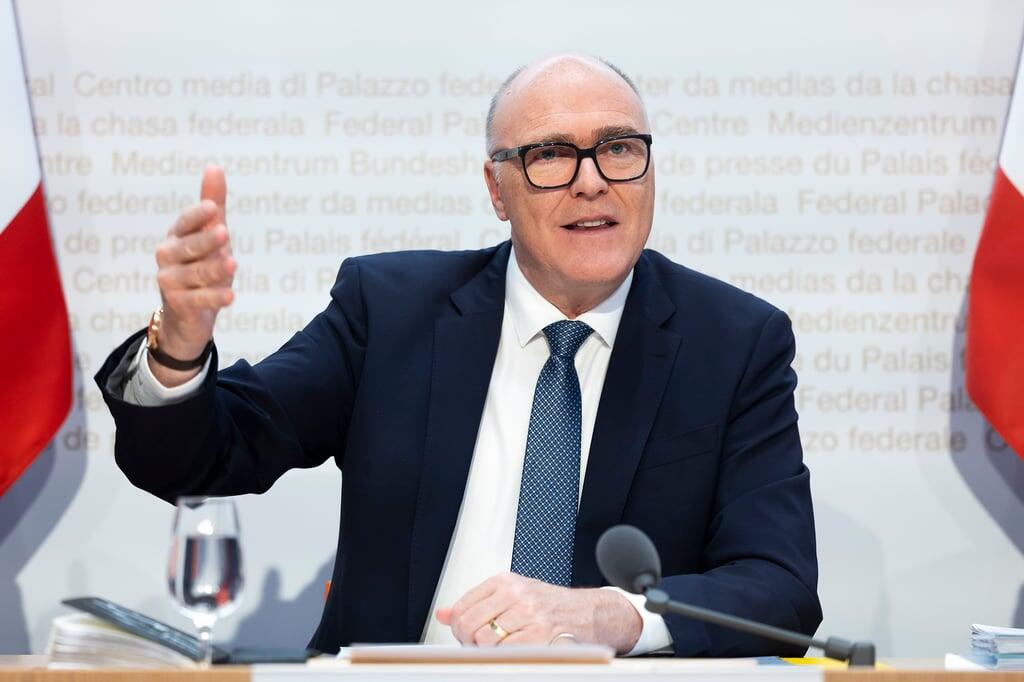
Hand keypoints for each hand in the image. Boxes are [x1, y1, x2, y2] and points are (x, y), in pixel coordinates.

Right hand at [148, 166, 235, 385]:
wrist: (187, 316)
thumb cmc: (200, 268)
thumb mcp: (210, 235)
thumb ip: (212, 205)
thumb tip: (214, 166)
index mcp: (176, 235)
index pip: (186, 222)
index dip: (198, 216)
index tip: (213, 208)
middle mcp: (167, 256)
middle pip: (189, 247)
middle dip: (206, 240)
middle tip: (225, 232)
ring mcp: (169, 281)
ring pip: (194, 273)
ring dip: (214, 269)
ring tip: (233, 263)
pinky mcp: (178, 305)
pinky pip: (197, 300)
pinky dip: (214, 297)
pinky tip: (230, 296)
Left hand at [435, 572, 641, 653]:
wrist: (587, 613)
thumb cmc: (548, 606)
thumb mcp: (510, 595)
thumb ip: (475, 603)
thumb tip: (442, 614)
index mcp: (504, 581)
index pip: (462, 608)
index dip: (458, 628)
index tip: (466, 636)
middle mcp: (515, 593)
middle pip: (469, 625)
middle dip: (470, 643)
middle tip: (481, 647)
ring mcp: (528, 613)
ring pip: (485, 641)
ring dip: (489, 652)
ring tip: (502, 649)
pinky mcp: (540, 634)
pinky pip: (506, 652)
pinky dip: (507, 656)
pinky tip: (516, 652)